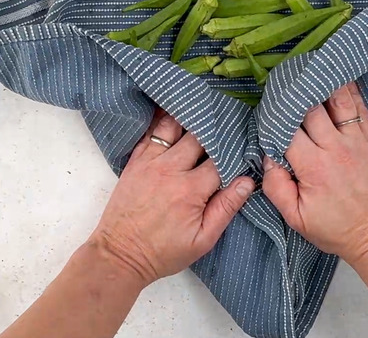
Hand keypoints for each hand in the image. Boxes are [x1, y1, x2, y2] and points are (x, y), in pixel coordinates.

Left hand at [89, 109, 254, 285]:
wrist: (120, 255)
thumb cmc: (164, 252)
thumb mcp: (203, 239)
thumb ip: (226, 208)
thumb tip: (247, 181)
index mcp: (191, 190)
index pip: (221, 159)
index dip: (235, 152)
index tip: (245, 147)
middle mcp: (170, 169)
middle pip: (199, 136)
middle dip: (215, 131)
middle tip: (228, 124)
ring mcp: (150, 162)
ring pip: (174, 126)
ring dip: (190, 120)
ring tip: (204, 113)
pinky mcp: (135, 161)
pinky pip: (151, 132)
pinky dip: (164, 121)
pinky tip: (175, 112)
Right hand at [262, 82, 367, 264]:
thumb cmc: (336, 230)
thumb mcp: (297, 219)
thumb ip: (277, 187)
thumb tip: (268, 157)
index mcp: (313, 167)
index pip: (287, 130)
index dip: (274, 116)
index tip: (265, 106)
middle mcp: (335, 148)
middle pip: (311, 108)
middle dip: (296, 92)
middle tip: (283, 78)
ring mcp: (357, 142)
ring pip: (339, 101)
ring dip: (324, 82)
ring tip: (311, 66)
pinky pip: (361, 109)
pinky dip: (350, 91)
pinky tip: (341, 76)